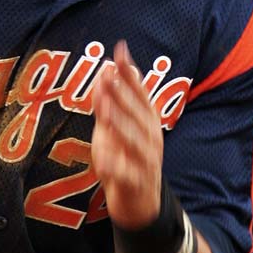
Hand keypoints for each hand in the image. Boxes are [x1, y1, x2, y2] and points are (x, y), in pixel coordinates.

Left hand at [92, 41, 163, 227]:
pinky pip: (125, 174)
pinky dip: (115, 166)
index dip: (131, 72)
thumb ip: (111, 103)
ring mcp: (145, 161)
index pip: (141, 93)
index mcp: (147, 122)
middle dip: (125, 94)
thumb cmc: (126, 159)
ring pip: (134, 140)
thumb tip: (105, 70)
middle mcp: (150, 138)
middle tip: (109, 74)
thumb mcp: (116, 129)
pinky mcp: (135, 183)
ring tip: (105, 109)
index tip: (120, 50)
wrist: (139, 202)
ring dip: (121, 124)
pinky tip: (102, 158)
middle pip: (138, 114)